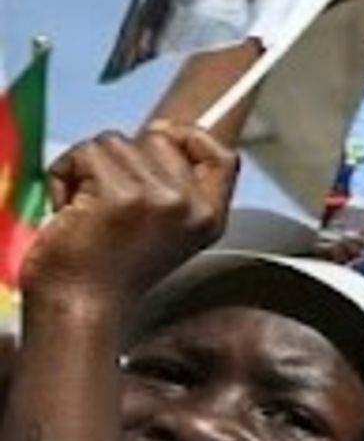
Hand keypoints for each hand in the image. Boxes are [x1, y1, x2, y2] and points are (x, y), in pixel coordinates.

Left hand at [25, 125, 234, 309]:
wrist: (80, 308)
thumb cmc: (107, 273)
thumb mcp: (162, 231)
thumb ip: (174, 187)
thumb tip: (161, 132)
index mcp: (209, 218)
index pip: (222, 155)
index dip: (190, 138)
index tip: (159, 140)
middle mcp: (191, 206)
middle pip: (159, 139)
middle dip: (122, 158)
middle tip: (106, 200)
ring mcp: (159, 198)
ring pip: (115, 142)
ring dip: (86, 168)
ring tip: (84, 208)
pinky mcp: (120, 195)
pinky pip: (85, 154)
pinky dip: (64, 175)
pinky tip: (67, 209)